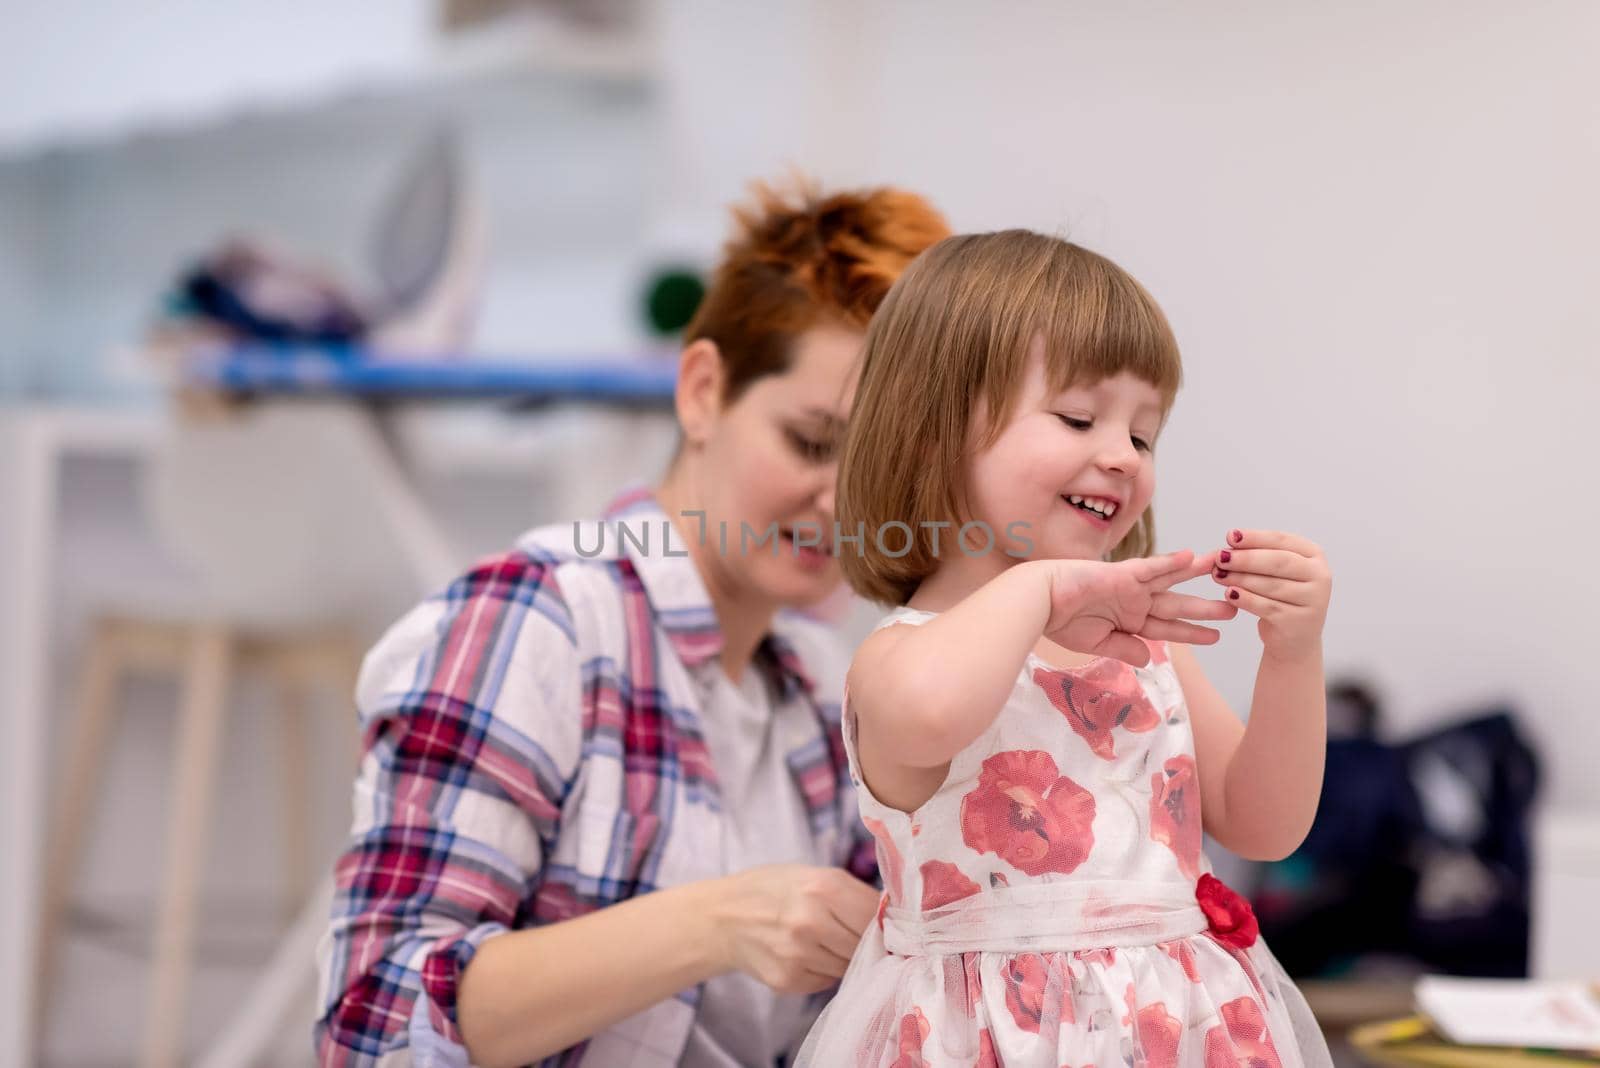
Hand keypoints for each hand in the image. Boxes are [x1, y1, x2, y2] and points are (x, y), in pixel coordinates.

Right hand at [711, 864, 878, 993]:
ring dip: (842, 958)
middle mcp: (811, 922)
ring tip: (821, 941)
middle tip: (848, 933)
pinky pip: (826, 981)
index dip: (884, 925)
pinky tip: (804, 954)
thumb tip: (895, 921)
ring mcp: (798, 955)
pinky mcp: (788, 980)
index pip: (877, 918)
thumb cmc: (774, 890)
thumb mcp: (814, 876)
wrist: (723, 917)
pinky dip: (823, 970)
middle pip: (864, 946)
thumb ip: (852, 896)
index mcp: (823, 887)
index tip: (885, 927)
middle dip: (863, 943)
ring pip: (847, 967)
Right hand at [1044, 550, 1237, 665]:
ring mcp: (1130, 586)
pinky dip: (1170, 562)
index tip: (1216, 636)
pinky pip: (1151, 566)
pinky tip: (1191, 557)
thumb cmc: (1060, 622)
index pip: (1168, 628)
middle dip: (1205, 607)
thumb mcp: (1096, 644)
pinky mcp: (1122, 573)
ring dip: (1196, 576)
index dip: (1192, 632)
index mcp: (1129, 621)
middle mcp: (1135, 602)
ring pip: (1171, 581)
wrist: (1038, 601)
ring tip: (1222, 569)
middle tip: (1235, 606)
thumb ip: (1124, 649)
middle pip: (1177, 605)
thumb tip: (1150, 659)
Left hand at [1210, 529, 1331, 659]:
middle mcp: (1319, 575)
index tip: (1230, 536)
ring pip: (1272, 585)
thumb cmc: (1279, 596)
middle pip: (1279, 562)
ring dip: (1241, 578)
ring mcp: (1313, 600)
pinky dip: (1247, 599)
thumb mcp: (1273, 572)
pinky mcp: (1300, 621)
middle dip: (1246, 558)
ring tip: (1218, 575)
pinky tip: (1229, 594)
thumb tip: (1228, 545)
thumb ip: (1256, 556)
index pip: (1282, 540)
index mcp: (1313, 556)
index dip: (1255, 537)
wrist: (1294, 637)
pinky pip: (1268, 607)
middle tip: (1220, 557)